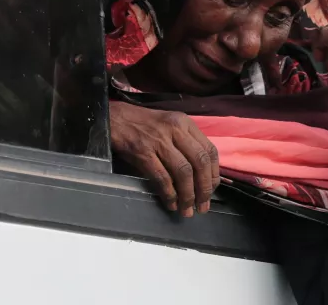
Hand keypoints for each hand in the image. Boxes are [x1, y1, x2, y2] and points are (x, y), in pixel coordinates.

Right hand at [109, 101, 219, 216]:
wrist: (113, 118)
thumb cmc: (142, 124)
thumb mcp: (169, 124)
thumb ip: (185, 142)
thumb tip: (200, 175)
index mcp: (184, 123)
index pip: (209, 150)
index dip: (213, 174)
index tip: (211, 190)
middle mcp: (175, 129)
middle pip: (200, 162)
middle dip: (204, 189)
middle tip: (203, 206)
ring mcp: (158, 140)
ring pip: (183, 172)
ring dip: (188, 195)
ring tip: (187, 210)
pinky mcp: (142, 152)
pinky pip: (162, 177)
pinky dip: (169, 194)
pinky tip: (171, 203)